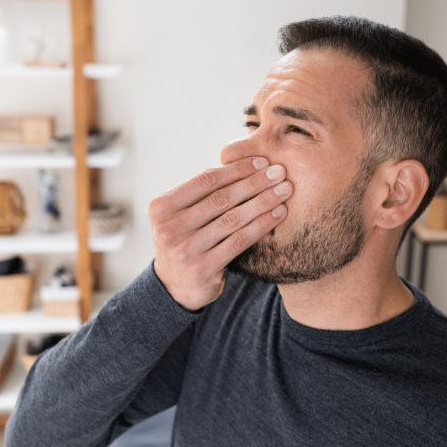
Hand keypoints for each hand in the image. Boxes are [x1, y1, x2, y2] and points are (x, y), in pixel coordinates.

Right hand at [149, 157, 293, 310]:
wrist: (175, 285)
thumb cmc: (187, 239)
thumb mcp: (184, 214)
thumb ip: (204, 193)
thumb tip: (248, 161)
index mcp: (162, 206)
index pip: (205, 180)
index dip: (237, 169)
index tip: (262, 161)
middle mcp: (168, 228)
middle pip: (221, 198)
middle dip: (255, 183)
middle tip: (280, 172)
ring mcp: (184, 250)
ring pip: (233, 219)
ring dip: (263, 202)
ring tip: (284, 191)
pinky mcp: (201, 269)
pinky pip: (239, 241)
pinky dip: (262, 225)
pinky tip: (278, 214)